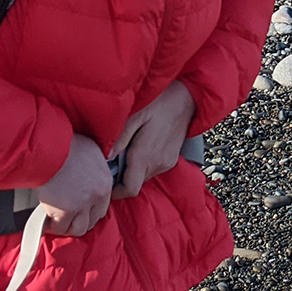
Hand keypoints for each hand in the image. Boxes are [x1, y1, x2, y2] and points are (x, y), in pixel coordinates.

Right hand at [35, 133, 114, 236]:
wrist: (49, 147)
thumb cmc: (65, 144)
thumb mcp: (90, 151)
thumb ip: (94, 166)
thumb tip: (89, 175)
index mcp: (105, 180)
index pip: (103, 205)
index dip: (90, 209)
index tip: (80, 209)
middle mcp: (98, 194)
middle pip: (94, 219)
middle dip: (81, 219)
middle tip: (68, 216)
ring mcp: (82, 204)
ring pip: (80, 228)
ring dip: (68, 226)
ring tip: (57, 220)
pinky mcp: (66, 211)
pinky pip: (60, 228)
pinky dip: (53, 226)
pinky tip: (47, 220)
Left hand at [109, 82, 195, 198]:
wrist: (187, 98)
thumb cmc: (159, 102)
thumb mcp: (135, 115)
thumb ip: (120, 137)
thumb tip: (105, 157)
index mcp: (145, 156)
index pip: (129, 190)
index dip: (115, 192)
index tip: (104, 181)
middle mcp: (157, 164)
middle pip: (134, 184)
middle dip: (120, 178)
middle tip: (110, 161)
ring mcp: (166, 163)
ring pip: (143, 177)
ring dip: (132, 170)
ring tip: (125, 151)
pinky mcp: (171, 159)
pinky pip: (152, 170)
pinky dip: (142, 165)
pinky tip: (139, 147)